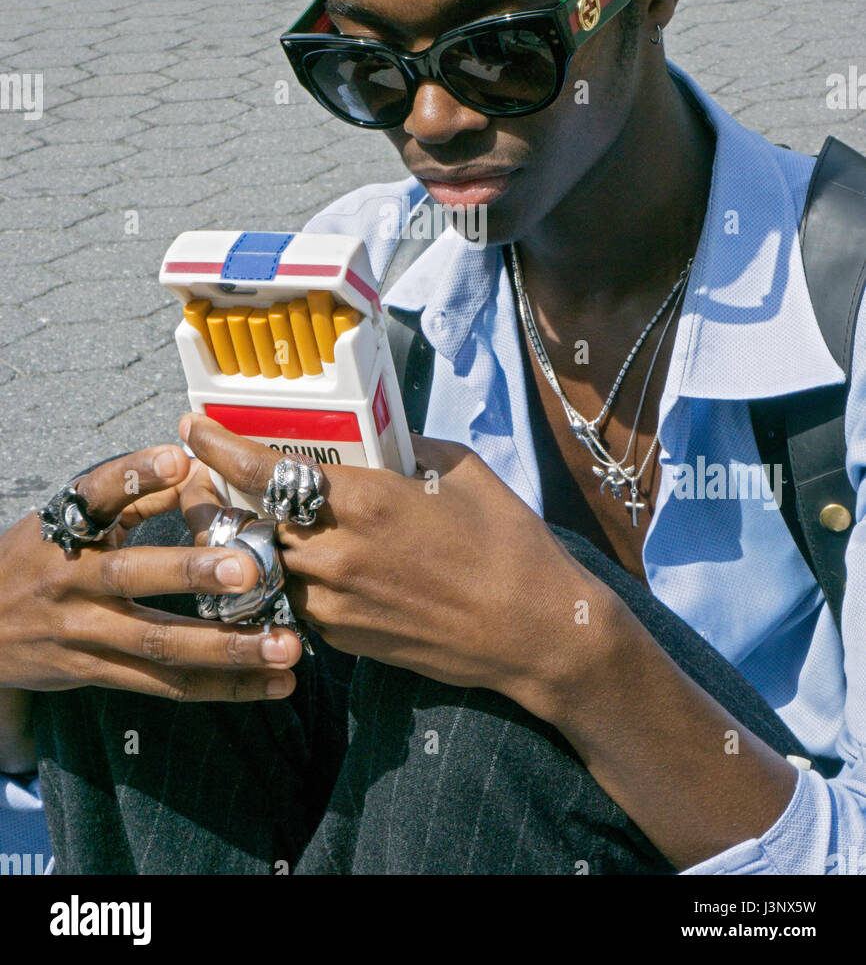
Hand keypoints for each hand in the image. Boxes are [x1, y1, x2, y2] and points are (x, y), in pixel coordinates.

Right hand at [0, 447, 300, 700]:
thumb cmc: (38, 559)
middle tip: (250, 570)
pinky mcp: (98, 674)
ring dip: (228, 648)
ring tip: (285, 646)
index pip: (96, 495)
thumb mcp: (67, 518)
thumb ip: (129, 493)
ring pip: (160, 643)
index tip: (178, 459)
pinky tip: (273, 684)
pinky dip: (223, 687)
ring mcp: (85, 633)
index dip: (134, 475)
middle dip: (193, 572)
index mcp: (67, 528)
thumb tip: (193, 465)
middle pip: (133, 575)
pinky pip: (166, 685)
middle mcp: (73, 579)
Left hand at [179, 416, 613, 701]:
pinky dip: (284, 577)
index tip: (192, 425)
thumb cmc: (506, 543)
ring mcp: (334, 603)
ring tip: (245, 518)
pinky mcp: (342, 639)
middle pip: (242, 523)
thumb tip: (379, 438)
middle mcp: (336, 554)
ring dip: (244, 541)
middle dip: (213, 498)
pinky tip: (301, 562)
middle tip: (201, 475)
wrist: (534, 632)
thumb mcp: (460, 469)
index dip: (218, 447)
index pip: (264, 472)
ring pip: (260, 566)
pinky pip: (293, 599)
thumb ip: (407, 447)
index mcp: (364, 501)